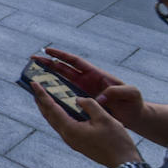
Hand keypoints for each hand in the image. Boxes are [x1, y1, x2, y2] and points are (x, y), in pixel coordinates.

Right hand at [31, 47, 145, 129]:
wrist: (135, 116)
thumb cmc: (134, 102)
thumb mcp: (131, 93)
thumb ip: (118, 91)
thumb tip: (100, 97)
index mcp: (96, 75)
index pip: (75, 62)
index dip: (62, 56)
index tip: (47, 50)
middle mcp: (87, 82)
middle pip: (64, 70)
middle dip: (48, 64)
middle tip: (33, 60)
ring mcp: (84, 93)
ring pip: (62, 84)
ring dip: (48, 79)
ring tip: (33, 77)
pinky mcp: (83, 104)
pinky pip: (66, 99)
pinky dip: (55, 97)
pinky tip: (44, 98)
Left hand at [32, 82, 141, 167]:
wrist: (123, 162)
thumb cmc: (116, 141)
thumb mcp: (103, 118)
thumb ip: (89, 105)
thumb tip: (78, 99)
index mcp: (71, 129)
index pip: (52, 108)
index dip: (42, 95)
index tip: (33, 84)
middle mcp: (68, 136)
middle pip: (49, 116)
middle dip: (41, 102)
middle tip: (35, 89)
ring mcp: (72, 141)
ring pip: (55, 122)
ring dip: (48, 110)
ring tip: (44, 98)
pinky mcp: (78, 143)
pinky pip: (63, 126)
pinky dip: (58, 116)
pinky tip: (62, 111)